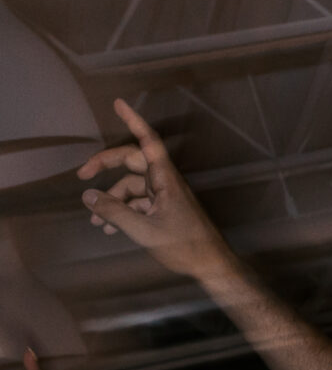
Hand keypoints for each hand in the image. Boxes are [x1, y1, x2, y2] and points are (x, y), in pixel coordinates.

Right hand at [77, 98, 234, 280]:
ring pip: (131, 185)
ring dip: (111, 199)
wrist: (212, 266)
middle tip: (81, 175)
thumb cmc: (186, 247)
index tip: (118, 103)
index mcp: (166, 180)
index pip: (148, 142)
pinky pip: (139, 202)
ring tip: (94, 220)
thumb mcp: (145, 231)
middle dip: (105, 165)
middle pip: (131, 161)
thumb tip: (88, 197)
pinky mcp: (165, 209)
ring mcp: (165, 195)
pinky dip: (123, 211)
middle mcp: (166, 182)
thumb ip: (115, 212)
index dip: (134, 120)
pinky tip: (108, 228)